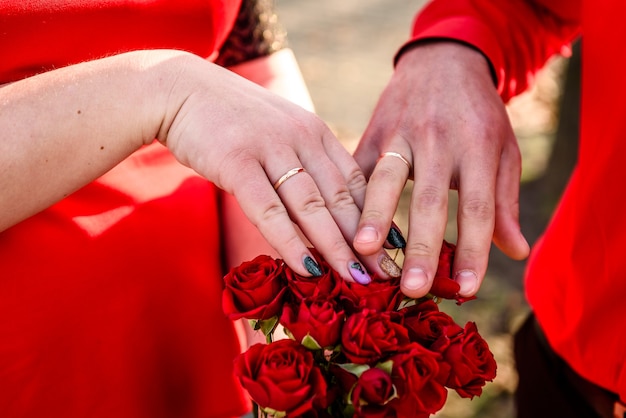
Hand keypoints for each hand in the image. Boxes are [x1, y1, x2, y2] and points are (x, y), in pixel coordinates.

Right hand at [0, 49, 394, 282]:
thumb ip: (303, 163)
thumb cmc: (232, 120)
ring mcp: (270, 148)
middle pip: (341, 197)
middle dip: (366, 240)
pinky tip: (308, 268)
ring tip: (357, 280)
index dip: (376, 216)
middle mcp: (300, 137)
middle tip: (387, 274)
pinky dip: (291, 242)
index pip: (356, 181)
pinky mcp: (237, 161)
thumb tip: (324, 208)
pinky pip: (270, 210)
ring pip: (312, 206)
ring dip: (337, 247)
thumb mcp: (278, 133)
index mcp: (315, 132)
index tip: (392, 248)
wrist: (180, 89)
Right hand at [353, 42, 529, 297]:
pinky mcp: (374, 131)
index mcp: (478, 147)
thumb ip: (505, 201)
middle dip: (420, 247)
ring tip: (364, 251)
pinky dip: (350, 197)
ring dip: (374, 216)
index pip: (477, 207)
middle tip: (412, 288)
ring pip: (385, 179)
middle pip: (429, 200)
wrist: (443, 62)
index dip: (473, 250)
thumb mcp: (503, 150)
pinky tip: (340, 226)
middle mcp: (439, 140)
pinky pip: (359, 167)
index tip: (467, 289)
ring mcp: (401, 133)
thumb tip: (516, 252)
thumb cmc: (479, 115)